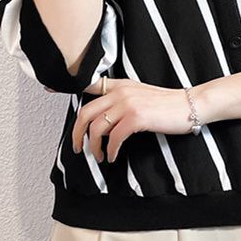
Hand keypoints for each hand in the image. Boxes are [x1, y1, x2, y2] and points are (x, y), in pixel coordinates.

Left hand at [71, 78, 194, 163]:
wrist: (191, 105)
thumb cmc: (167, 104)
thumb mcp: (140, 94)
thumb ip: (121, 99)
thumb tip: (104, 116)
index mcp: (120, 85)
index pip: (89, 84)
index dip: (66, 87)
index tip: (49, 91)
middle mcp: (120, 91)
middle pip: (86, 112)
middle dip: (77, 133)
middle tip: (78, 147)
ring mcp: (128, 103)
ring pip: (97, 127)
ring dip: (94, 147)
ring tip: (99, 156)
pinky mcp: (137, 117)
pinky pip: (114, 137)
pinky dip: (110, 150)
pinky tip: (113, 156)